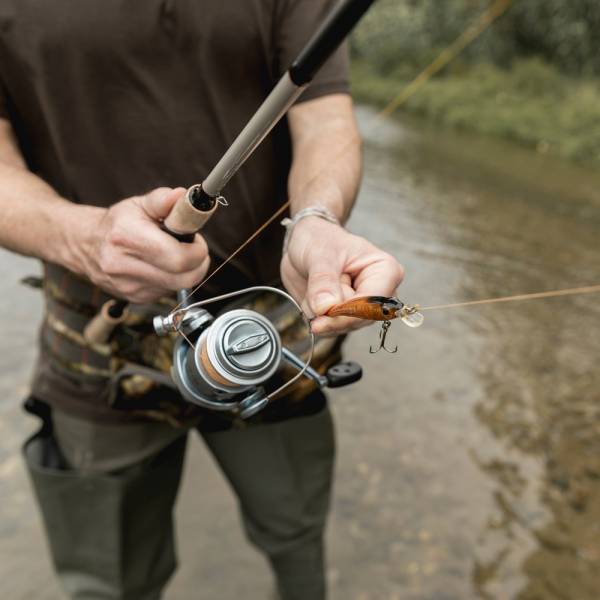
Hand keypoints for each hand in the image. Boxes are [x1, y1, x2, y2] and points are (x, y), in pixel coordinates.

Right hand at [65, 187, 209, 302]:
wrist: (85, 245)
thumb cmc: (117, 223)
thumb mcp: (138, 204)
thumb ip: (162, 200)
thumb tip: (182, 196)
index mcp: (127, 238)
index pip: (179, 258)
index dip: (198, 251)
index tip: (196, 240)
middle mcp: (125, 266)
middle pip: (184, 278)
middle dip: (198, 264)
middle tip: (193, 248)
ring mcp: (130, 286)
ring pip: (179, 286)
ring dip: (185, 271)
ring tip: (172, 253)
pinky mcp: (135, 298)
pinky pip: (168, 292)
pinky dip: (172, 279)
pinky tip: (161, 266)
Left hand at [280, 217, 403, 334]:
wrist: (307, 244)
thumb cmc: (321, 240)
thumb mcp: (320, 254)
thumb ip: (323, 280)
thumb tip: (325, 307)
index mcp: (385, 271)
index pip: (373, 304)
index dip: (347, 312)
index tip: (322, 311)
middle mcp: (379, 294)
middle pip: (359, 320)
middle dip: (331, 314)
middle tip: (314, 293)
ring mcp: (363, 308)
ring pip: (343, 327)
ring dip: (321, 314)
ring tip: (315, 288)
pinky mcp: (346, 317)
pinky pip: (330, 329)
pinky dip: (315, 317)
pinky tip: (313, 298)